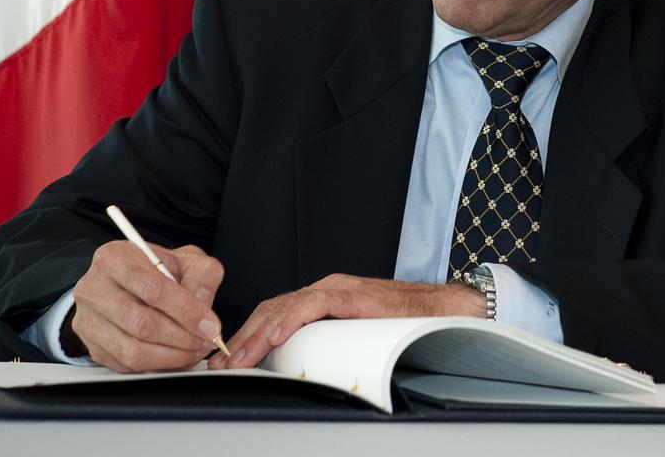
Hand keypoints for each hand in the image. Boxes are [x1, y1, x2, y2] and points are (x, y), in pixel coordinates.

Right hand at [68, 240, 225, 371]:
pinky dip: (158, 365)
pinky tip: (177, 356)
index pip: (153, 289)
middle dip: (182, 338)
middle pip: (142, 323)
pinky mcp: (92, 346)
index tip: (210, 326)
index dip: (186, 311)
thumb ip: (201, 275)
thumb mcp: (185, 259)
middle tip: (207, 341)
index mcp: (114, 258)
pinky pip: (127, 365)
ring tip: (195, 350)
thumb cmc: (156, 269)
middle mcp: (93, 289)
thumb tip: (203, 305)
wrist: (125, 281)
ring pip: (133, 350)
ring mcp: (87, 320)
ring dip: (172, 356)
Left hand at [208, 274, 484, 369]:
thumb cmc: (405, 327)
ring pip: (287, 306)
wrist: (445, 311)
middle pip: (272, 309)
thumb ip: (330, 347)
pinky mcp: (356, 295)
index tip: (226, 362)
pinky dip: (292, 318)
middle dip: (242, 338)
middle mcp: (327, 290)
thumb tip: (302, 376)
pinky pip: (317, 304)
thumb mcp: (356, 340)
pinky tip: (276, 335)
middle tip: (219, 365)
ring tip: (237, 357)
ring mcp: (340, 290)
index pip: (274, 314)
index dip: (247, 337)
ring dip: (257, 333)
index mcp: (324, 300)